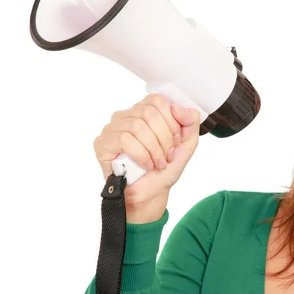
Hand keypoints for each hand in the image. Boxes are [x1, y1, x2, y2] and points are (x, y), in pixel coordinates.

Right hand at [93, 93, 200, 222]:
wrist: (151, 193)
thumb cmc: (164, 167)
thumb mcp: (187, 143)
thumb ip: (190, 122)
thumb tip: (178, 108)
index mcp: (145, 111)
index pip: (158, 100)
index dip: (171, 121)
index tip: (176, 140)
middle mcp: (127, 115)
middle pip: (148, 112)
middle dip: (164, 137)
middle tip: (168, 155)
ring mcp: (112, 128)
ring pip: (137, 126)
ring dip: (154, 148)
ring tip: (158, 162)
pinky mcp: (103, 143)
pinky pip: (123, 139)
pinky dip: (141, 154)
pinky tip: (146, 164)